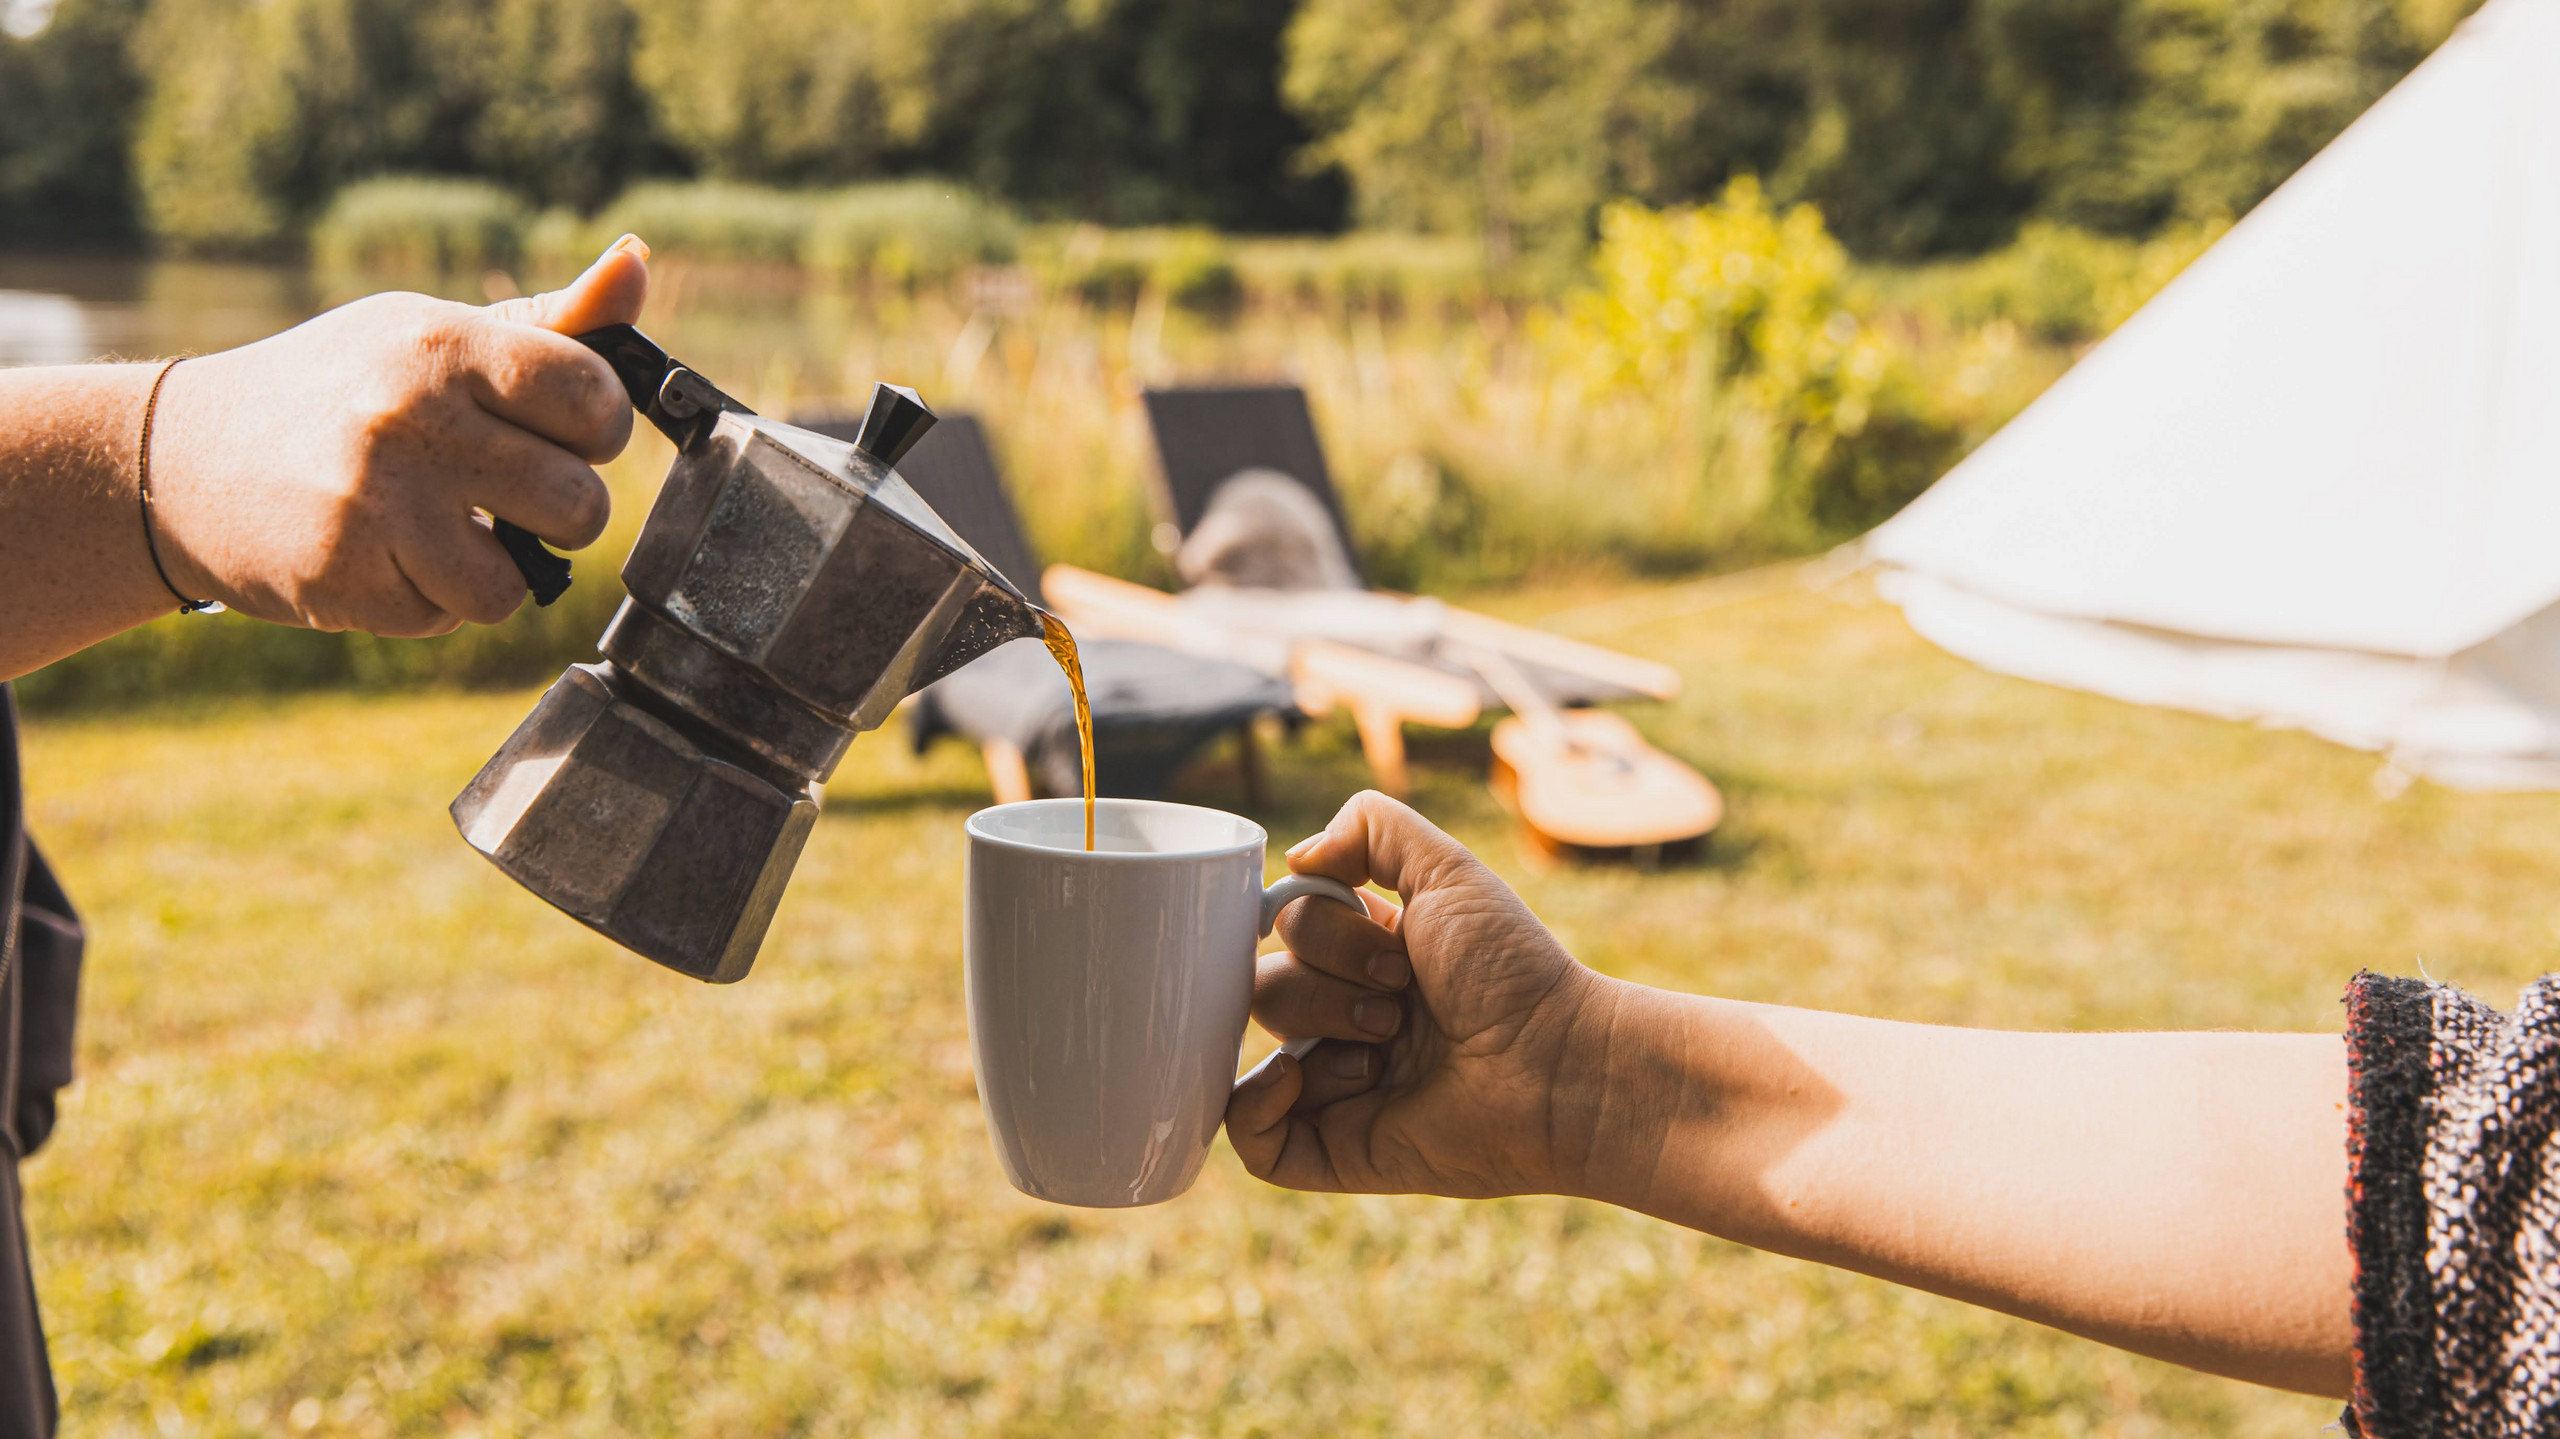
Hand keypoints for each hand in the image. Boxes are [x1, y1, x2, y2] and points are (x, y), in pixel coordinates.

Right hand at [142, 236, 651, 634]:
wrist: (184, 459)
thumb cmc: (339, 390)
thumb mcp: (431, 336)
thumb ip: (551, 321)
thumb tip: (637, 259)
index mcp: (440, 345)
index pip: (592, 397)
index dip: (595, 428)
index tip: (561, 432)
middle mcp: (407, 418)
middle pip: (578, 503)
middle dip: (559, 510)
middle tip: (507, 491)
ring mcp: (373, 502)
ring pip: (519, 581)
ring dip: (497, 568)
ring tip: (446, 528)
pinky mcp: (343, 576)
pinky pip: (450, 615)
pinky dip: (434, 598)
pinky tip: (390, 555)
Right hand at [1225, 790, 1625, 1197]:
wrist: (1557, 1063)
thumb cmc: (1513, 970)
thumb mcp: (1447, 870)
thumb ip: (1371, 828)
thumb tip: (1296, 858)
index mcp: (1365, 959)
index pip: (1287, 926)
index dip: (1321, 925)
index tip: (1392, 941)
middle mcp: (1345, 1020)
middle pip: (1265, 983)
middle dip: (1328, 982)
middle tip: (1399, 1001)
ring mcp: (1336, 1087)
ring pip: (1250, 1046)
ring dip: (1317, 1027)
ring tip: (1388, 1048)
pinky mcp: (1336, 1149)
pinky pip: (1247, 1134)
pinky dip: (1250, 1104)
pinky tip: (1297, 1079)